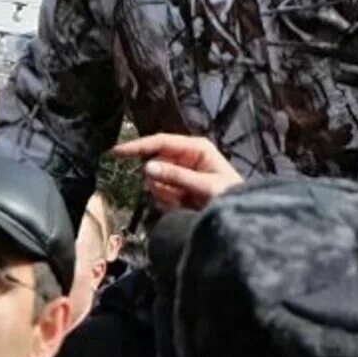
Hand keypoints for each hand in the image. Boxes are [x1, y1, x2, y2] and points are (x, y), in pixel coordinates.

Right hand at [112, 133, 244, 212]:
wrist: (240, 214)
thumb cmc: (230, 195)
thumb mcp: (205, 185)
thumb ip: (177, 177)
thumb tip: (147, 167)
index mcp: (196, 148)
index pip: (161, 142)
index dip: (138, 146)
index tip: (117, 152)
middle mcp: (186, 157)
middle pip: (155, 163)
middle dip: (160, 182)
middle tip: (175, 195)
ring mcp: (181, 172)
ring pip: (155, 181)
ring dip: (165, 194)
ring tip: (184, 202)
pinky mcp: (177, 187)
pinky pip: (160, 193)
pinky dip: (167, 202)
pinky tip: (183, 206)